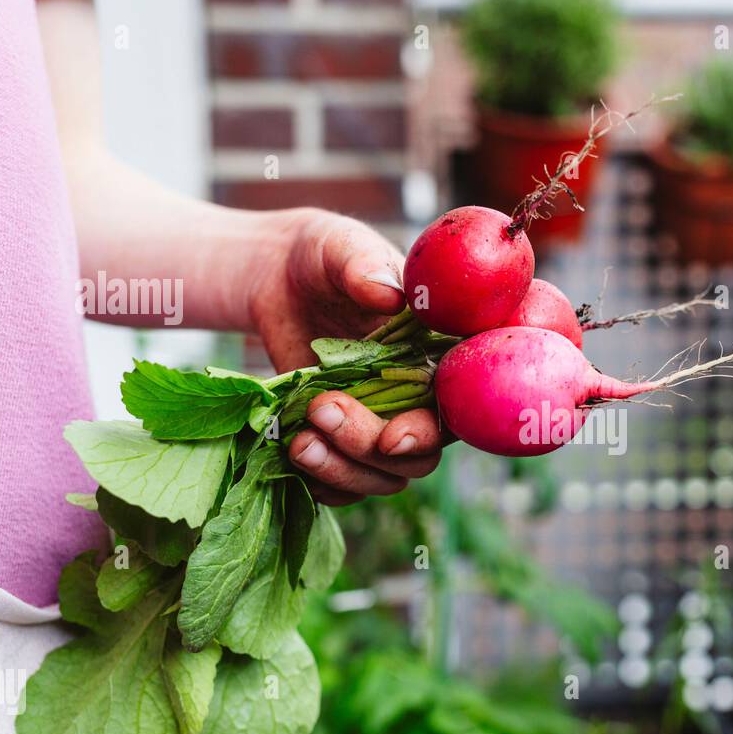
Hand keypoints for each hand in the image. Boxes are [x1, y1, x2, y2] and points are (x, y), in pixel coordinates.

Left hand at [246, 208, 442, 503]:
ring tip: (298, 442)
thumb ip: (362, 265)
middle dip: (368, 446)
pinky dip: (323, 485)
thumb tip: (387, 294)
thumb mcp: (338, 247)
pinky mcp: (344, 442)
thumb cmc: (322, 255)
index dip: (431, 431)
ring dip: (342, 470)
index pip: (456, 408)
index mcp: (438, 355)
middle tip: (322, 409)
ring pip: (384, 477)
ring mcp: (382, 424)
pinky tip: (291, 459)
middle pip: (419, 453)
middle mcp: (420, 397)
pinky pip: (347, 486)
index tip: (392, 437)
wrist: (276, 279)